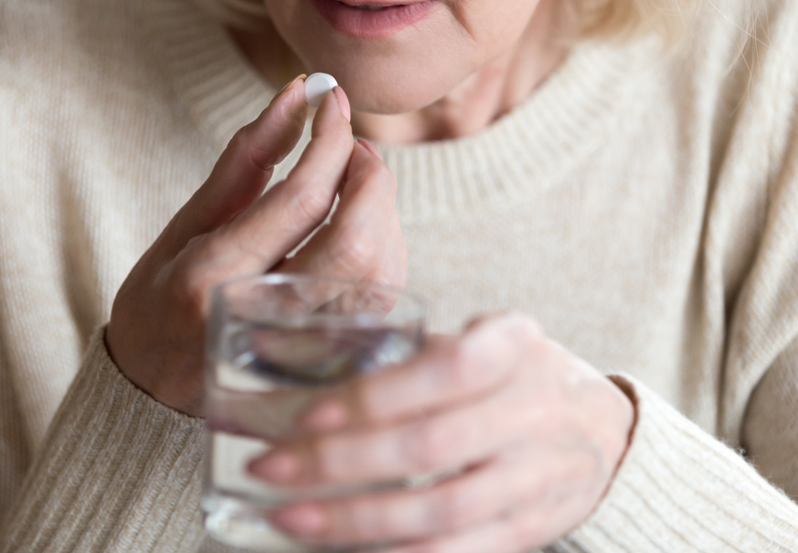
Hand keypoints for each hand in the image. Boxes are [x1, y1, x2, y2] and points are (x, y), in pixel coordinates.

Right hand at [107, 77, 406, 415]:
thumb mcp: (186, 224)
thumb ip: (246, 160)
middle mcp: (263, 320)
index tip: (330, 98)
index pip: (301, 200)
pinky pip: (382, 299)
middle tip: (350, 144)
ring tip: (352, 183)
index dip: (328, 139)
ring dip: (381, 211)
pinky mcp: (330, 364)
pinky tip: (360, 230)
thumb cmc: (161, 301)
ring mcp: (302, 351)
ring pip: (380, 271)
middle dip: (369, 175)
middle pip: (357, 240)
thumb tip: (295, 93)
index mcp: (213, 278)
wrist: (152, 392)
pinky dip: (384, 249)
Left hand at [248, 312, 634, 552]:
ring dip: (354, 519)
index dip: (376, 396)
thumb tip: (285, 373)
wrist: (602, 430)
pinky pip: (460, 552)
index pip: (448, 368)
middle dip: (339, 462)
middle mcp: (533, 410)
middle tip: (269, 466)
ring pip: (440, 509)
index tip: (307, 415)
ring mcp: (536, 475)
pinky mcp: (531, 528)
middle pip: (430, 445)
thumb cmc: (514, 376)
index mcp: (514, 347)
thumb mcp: (478, 341)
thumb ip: (408, 355)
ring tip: (286, 517)